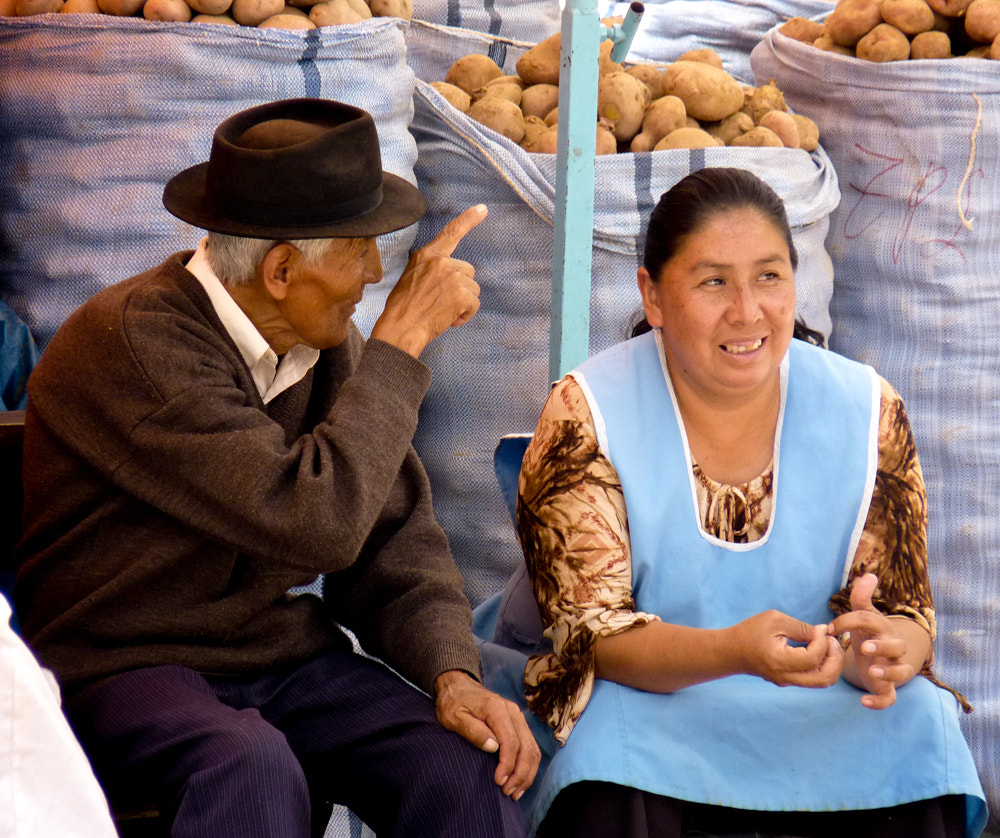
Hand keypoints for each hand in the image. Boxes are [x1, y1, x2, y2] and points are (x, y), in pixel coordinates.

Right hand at [370, 205, 486, 357]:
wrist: (400, 328)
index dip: (469, 219)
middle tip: (440, 303)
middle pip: (468, 272)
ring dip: (462, 303)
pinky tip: (449, 319)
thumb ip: (431, 270)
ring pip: (473, 289)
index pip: (451, 233)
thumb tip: (448, 276)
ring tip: (442, 312)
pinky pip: (474, 305)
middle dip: (460, 289)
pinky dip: (465, 315)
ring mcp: (452, 277)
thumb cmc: (403, 309)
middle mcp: (441, 262)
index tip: (483, 209)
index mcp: (427, 255)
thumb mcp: (412, 278)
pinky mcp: (461, 294)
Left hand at [433, 669, 539, 799]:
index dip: (508, 765)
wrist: (458, 685)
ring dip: (527, 773)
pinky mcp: (518, 723)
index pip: (511, 742)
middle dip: (520, 774)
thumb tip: (493, 747)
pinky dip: (529, 765)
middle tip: (508, 793)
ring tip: (515, 792)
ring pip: (532, 748)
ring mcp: (518, 717)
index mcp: (497, 709)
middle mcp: (513, 712)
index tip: (498, 781)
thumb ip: (473, 730)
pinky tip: (520, 779)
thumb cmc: (453, 702)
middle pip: (527, 747)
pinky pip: (530, 746)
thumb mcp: (454, 716)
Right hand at [732, 609, 843, 687]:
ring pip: (822, 681)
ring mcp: (788, 682)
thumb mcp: (774, 620)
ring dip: (831, 664)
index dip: (822, 642)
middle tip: (832, 641)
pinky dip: (823, 666)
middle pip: (825, 678)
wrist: (731, 651)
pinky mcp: (789, 681)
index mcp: (779, 661)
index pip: (813, 658)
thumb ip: (801, 627)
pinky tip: (819, 649)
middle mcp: (785, 677)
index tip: (819, 629)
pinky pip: (814, 678)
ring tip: (828, 645)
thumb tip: (824, 632)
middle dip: (836, 659)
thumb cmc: (750, 632)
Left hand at [827, 573, 924, 709]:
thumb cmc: (870, 634)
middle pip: (896, 646)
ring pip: (902, 672)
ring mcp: (892, 668)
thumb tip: (869, 575)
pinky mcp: (888, 687)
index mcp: (881, 629)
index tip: (829, 629)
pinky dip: (879, 701)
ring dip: (888, 672)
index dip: (848, 622)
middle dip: (882, 646)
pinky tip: (863, 701)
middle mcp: (892, 648)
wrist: (882, 657)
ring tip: (872, 671)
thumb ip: (862, 598)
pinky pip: (890, 697)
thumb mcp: (864, 616)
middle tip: (864, 647)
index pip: (869, 621)